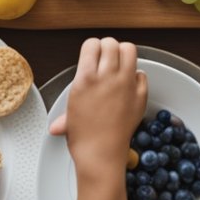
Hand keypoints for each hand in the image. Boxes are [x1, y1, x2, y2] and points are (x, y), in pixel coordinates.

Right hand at [50, 38, 146, 173]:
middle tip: (106, 57)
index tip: (92, 54)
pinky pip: (142, 74)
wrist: (101, 155)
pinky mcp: (140, 95)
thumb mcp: (69, 117)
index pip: (92, 44)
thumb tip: (57, 125)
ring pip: (129, 50)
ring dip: (123, 54)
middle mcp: (106, 77)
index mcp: (86, 78)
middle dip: (108, 47)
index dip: (92, 47)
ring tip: (119, 63)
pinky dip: (136, 76)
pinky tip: (129, 84)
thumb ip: (65, 115)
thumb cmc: (83, 138)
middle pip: (111, 43)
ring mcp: (125, 85)